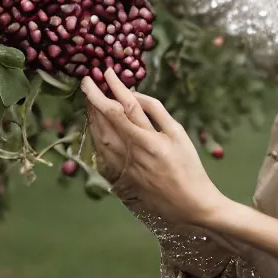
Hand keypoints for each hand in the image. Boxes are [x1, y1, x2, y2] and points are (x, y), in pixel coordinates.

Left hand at [81, 68, 227, 226]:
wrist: (190, 206)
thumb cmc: (189, 168)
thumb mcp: (179, 134)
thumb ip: (156, 112)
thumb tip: (135, 94)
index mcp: (149, 141)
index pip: (123, 108)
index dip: (112, 87)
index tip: (106, 71)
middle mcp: (132, 155)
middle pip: (105, 120)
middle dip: (94, 98)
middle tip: (88, 81)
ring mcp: (122, 170)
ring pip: (99, 137)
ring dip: (92, 117)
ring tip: (89, 102)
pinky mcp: (118, 182)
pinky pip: (101, 156)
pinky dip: (96, 138)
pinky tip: (95, 129)